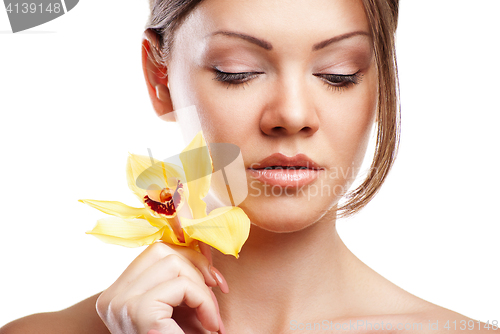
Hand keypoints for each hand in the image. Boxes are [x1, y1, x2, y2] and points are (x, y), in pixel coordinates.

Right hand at [95, 242, 227, 333]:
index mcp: (116, 295)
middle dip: (197, 266)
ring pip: (173, 263)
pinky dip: (205, 301)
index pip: (153, 252)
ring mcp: (121, 305)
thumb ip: (181, 279)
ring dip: (203, 288)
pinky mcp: (140, 314)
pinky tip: (211, 325)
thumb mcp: (177, 308)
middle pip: (161, 250)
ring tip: (211, 316)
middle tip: (217, 290)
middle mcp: (111, 298)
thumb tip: (203, 246)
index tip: (212, 278)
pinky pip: (182, 286)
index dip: (188, 257)